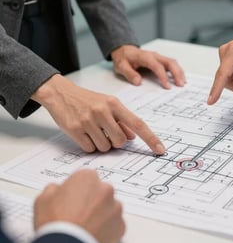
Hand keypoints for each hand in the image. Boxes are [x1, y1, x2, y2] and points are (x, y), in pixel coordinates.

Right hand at [31, 74, 165, 153]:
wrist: (60, 93)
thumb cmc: (87, 100)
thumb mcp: (107, 104)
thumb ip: (121, 120)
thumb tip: (133, 137)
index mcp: (114, 104)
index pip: (137, 123)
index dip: (151, 138)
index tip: (161, 149)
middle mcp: (102, 111)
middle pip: (120, 141)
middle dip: (116, 142)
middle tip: (107, 133)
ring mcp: (88, 120)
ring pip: (105, 147)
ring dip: (101, 144)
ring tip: (94, 131)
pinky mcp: (75, 129)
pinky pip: (90, 149)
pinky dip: (89, 146)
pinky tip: (84, 134)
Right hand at [34, 170, 125, 242]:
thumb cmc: (54, 223)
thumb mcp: (43, 200)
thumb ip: (53, 189)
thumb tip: (57, 190)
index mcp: (87, 178)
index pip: (85, 179)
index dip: (76, 191)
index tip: (70, 201)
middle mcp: (106, 189)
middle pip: (99, 192)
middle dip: (91, 201)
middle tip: (78, 216)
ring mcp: (115, 208)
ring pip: (109, 208)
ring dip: (100, 215)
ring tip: (85, 229)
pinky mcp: (121, 226)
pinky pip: (114, 225)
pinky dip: (107, 230)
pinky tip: (93, 237)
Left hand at [111, 45, 185, 88]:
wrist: (124, 51)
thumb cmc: (123, 59)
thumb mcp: (121, 66)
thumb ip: (129, 73)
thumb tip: (138, 81)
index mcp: (144, 57)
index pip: (157, 66)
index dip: (163, 76)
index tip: (167, 86)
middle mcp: (154, 55)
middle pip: (169, 62)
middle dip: (177, 73)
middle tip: (180, 85)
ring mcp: (158, 57)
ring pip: (173, 62)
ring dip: (179, 72)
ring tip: (183, 83)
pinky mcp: (160, 60)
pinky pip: (172, 64)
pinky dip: (178, 71)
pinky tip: (180, 78)